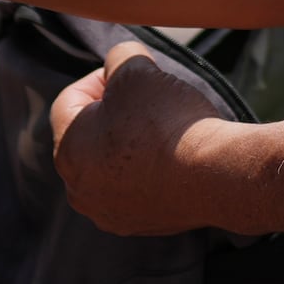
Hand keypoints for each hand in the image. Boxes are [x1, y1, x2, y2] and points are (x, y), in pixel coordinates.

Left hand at [49, 44, 231, 235]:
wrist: (214, 175)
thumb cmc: (167, 121)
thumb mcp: (135, 69)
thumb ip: (117, 58)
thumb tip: (118, 62)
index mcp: (68, 150)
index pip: (70, 101)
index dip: (100, 78)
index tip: (130, 75)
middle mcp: (79, 190)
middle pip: (89, 135)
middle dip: (112, 113)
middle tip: (146, 99)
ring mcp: (108, 212)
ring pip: (110, 164)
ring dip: (128, 144)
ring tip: (161, 128)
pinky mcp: (139, 225)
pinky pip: (134, 188)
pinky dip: (147, 171)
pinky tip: (172, 156)